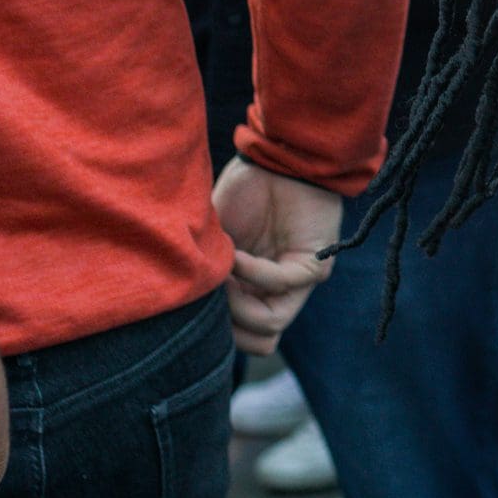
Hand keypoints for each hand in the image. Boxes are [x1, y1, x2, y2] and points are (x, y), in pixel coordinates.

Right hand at [211, 157, 343, 354]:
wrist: (277, 157)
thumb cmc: (245, 193)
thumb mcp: (214, 241)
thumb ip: (205, 273)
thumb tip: (183, 309)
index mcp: (254, 292)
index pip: (241, 338)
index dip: (216, 333)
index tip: (192, 306)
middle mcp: (277, 294)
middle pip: (257, 341)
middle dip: (224, 326)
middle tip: (204, 294)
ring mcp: (298, 283)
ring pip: (271, 325)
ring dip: (237, 304)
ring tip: (218, 274)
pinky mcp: (314, 264)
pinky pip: (281, 284)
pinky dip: (252, 273)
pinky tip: (234, 256)